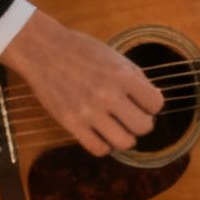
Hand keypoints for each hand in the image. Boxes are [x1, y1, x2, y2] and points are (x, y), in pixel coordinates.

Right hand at [1, 10, 163, 156]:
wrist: (43, 50)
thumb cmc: (82, 51)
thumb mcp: (116, 58)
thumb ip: (137, 80)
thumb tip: (154, 102)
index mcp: (122, 76)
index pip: (156, 104)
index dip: (152, 104)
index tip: (142, 102)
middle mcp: (108, 95)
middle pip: (144, 127)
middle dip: (142, 123)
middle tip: (132, 117)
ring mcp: (88, 112)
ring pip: (124, 143)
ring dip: (125, 138)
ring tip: (118, 128)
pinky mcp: (71, 123)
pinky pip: (98, 149)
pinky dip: (104, 145)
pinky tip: (101, 134)